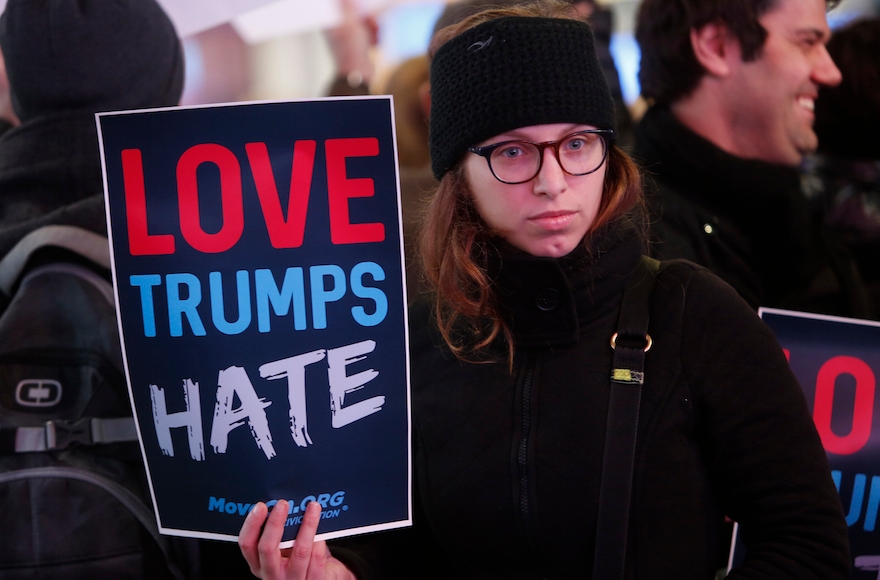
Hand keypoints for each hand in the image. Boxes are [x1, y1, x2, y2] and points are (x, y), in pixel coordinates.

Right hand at [239, 500, 355, 579]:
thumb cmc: (298, 561)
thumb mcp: (282, 549)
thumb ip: (279, 533)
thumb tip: (281, 503)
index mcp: (259, 564)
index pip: (247, 544)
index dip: (252, 524)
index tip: (261, 506)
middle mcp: (272, 574)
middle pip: (267, 548)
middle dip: (274, 523)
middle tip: (283, 503)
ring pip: (299, 551)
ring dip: (307, 525)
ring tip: (312, 507)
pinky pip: (317, 559)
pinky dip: (319, 541)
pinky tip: (322, 530)